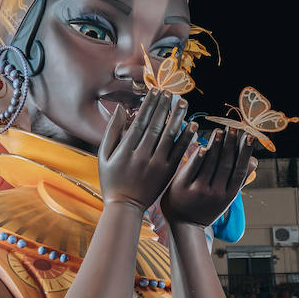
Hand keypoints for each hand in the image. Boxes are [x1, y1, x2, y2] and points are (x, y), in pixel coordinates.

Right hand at [98, 91, 191, 211]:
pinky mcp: (167, 173)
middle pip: (156, 126)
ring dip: (177, 118)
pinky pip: (179, 153)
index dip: (149, 105)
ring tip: (184, 103)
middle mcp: (142, 156)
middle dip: (164, 107)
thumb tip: (122, 109)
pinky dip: (186, 139)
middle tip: (171, 92)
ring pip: (169, 137)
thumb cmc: (111, 179)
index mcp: (125, 150)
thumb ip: (112, 132)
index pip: (140, 121)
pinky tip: (193, 126)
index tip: (156, 90)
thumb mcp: (104, 156)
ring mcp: (156, 165)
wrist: (125, 207)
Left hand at [160, 127, 255, 226]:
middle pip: (226, 165)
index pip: (240, 170)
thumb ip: (238, 180)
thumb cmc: (206, 208)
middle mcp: (216, 193)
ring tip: (221, 131)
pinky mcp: (183, 189)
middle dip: (231, 145)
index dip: (245, 152)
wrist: (183, 225)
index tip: (249, 135)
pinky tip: (203, 146)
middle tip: (235, 128)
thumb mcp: (226, 197)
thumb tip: (255, 160)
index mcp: (228, 195)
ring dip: (216, 147)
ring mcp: (199, 191)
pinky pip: (192, 170)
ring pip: (210, 165)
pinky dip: (199, 158)